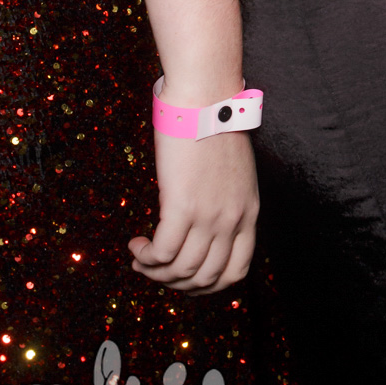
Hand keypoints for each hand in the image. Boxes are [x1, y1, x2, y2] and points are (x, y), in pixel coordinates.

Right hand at [129, 130, 258, 294]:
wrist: (205, 99)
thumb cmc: (214, 128)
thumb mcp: (235, 174)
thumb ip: (225, 203)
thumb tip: (202, 228)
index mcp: (249, 212)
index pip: (236, 272)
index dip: (207, 286)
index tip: (185, 278)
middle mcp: (233, 220)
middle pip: (205, 278)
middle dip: (176, 284)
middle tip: (156, 270)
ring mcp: (210, 215)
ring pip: (181, 270)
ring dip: (155, 272)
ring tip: (141, 258)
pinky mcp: (183, 206)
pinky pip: (162, 253)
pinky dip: (146, 257)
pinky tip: (136, 245)